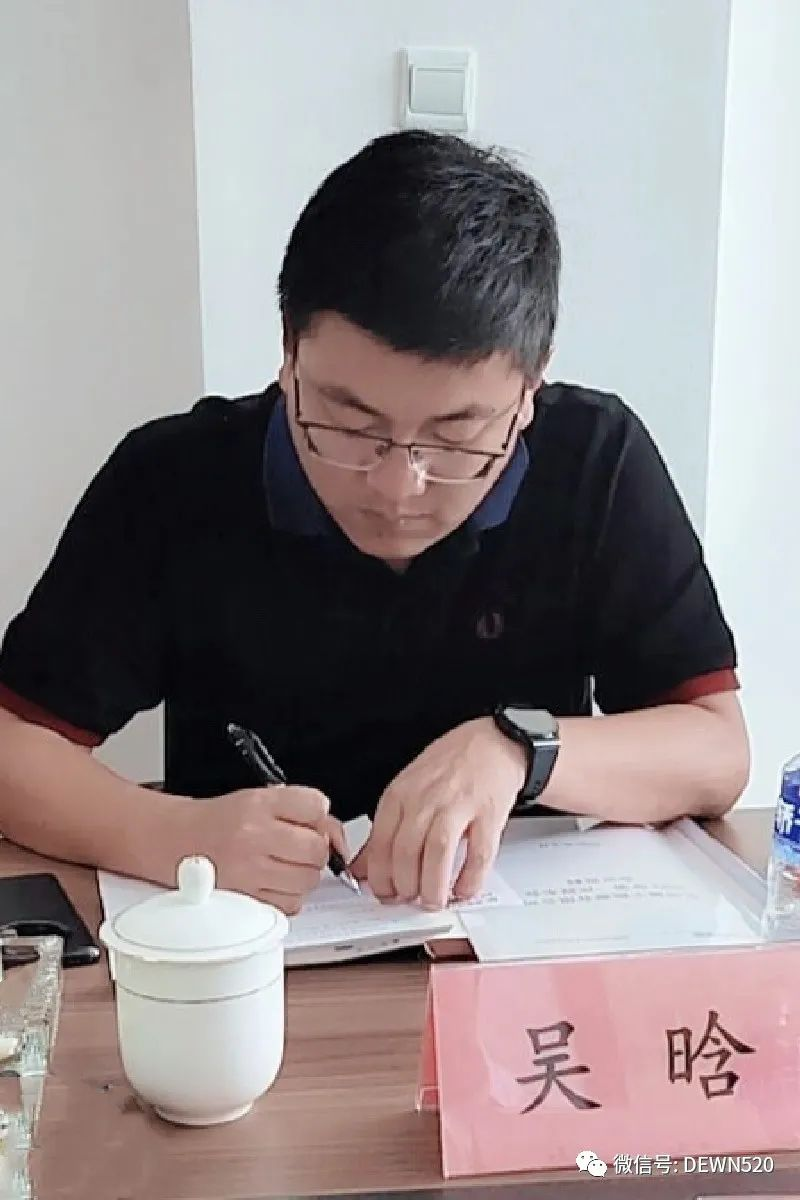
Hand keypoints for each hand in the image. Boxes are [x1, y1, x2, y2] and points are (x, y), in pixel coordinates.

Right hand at [179, 786, 346, 913]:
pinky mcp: (246, 899)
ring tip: (284, 866)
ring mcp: (249, 870)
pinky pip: (291, 904)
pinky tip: (274, 883)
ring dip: (303, 875)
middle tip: (298, 848)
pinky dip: (289, 897)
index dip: (319, 816)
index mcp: (258, 804)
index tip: (311, 822)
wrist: (177, 842)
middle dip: (314, 850)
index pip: (315, 806)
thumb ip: (300, 810)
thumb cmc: (218, 822)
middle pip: (316, 849)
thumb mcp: (258, 799)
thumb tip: (335, 833)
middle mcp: (253, 836)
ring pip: (308, 880)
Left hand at [350, 718, 526, 909]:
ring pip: (437, 854)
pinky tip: (463, 889)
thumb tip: (363, 869)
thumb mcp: (407, 789)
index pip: (380, 844)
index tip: (384, 893)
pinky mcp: (488, 814)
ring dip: (433, 887)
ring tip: (433, 901)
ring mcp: (458, 806)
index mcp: (400, 794)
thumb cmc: (449, 766)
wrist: (492, 742)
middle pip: (405, 852)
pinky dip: (470, 879)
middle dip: (404, 887)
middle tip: (409, 900)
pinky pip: (478, 854)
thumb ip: (386, 830)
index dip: (380, 878)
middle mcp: (426, 799)